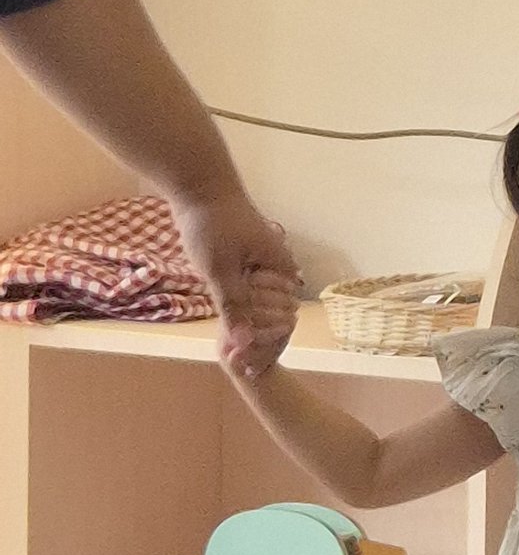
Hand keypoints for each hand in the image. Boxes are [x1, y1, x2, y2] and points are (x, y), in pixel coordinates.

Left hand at [172, 185, 302, 373]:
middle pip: (275, 318)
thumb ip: (234, 308)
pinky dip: (240, 314)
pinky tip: (227, 329)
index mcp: (283, 271)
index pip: (284, 321)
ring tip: (231, 354)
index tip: (244, 367)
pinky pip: (250, 296)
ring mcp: (264, 266)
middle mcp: (280, 270)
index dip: (266, 347)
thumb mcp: (220, 270)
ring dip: (247, 331)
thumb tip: (243, 344)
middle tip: (235, 366)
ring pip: (261, 309)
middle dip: (257, 343)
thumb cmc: (214, 225)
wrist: (199, 186)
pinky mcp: (248, 263)